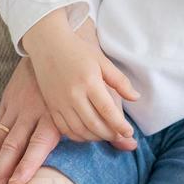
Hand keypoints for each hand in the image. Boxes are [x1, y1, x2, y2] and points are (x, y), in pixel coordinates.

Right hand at [0, 24, 135, 183]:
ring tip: (106, 136)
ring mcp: (59, 102)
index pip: (107, 111)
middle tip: (120, 137)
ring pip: (78, 130)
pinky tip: (87, 134)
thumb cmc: (79, 52)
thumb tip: (135, 98)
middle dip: (109, 134)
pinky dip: (77, 136)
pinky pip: (64, 128)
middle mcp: (73, 95)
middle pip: (94, 124)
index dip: (119, 125)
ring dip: (94, 137)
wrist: (48, 45)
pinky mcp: (50, 107)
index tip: (129, 133)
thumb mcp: (103, 62)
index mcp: (89, 83)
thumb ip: (120, 81)